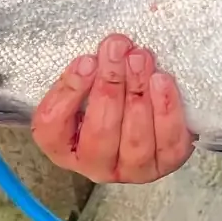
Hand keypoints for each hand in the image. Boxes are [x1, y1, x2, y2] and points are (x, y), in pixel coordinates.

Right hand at [32, 34, 193, 181]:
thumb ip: (85, 71)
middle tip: (115, 50)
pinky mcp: (166, 163)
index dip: (69, 93)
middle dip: (109, 86)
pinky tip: (161, 81)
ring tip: (139, 59)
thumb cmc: (111, 94)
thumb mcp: (87, 83)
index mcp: (64, 147)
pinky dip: (166, 110)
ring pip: (134, 140)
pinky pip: (168, 141)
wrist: (151, 111)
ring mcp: (133, 170)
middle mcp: (96, 165)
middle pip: (99, 133)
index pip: (52, 127)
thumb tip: (105, 50)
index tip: (86, 61)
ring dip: (136, 93)